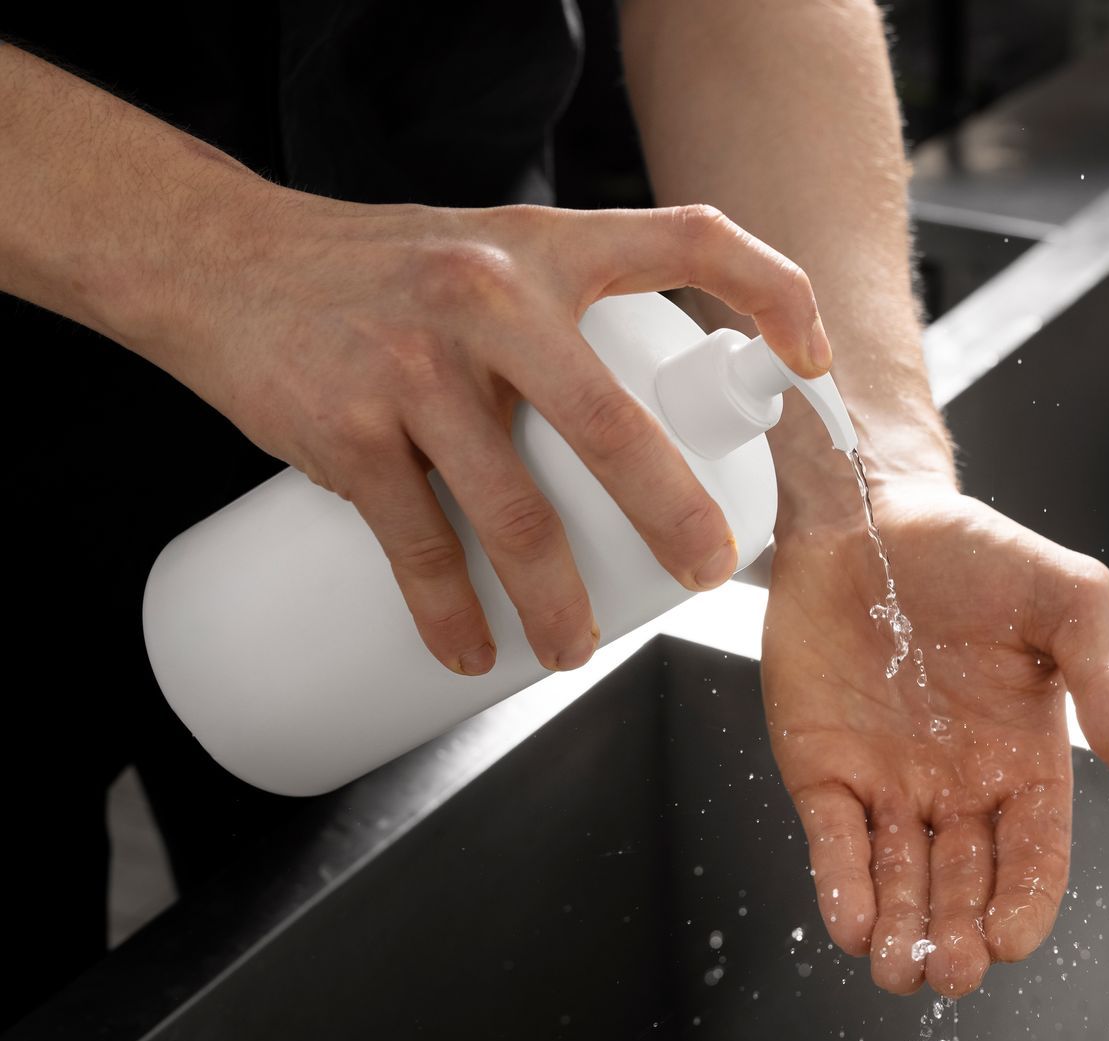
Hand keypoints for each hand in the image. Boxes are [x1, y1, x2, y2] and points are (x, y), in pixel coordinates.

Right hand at [151, 195, 829, 675]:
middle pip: (612, 422)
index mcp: (545, 248)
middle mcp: (489, 296)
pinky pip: (415, 544)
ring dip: (554, 602)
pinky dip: (448, 613)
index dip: (771, 291)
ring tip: (576, 653)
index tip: (809, 361)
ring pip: (513, 511)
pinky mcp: (343, 430)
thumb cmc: (383, 277)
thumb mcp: (490, 257)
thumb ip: (568, 318)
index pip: (689, 240)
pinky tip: (468, 654)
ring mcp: (414, 367)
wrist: (221, 262)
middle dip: (672, 514)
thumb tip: (662, 432)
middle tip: (705, 576)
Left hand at [762, 481, 1108, 997]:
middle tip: (951, 969)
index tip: (1011, 939)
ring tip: (900, 968)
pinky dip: (842, 887)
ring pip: (900, 879)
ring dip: (902, 929)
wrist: (869, 512)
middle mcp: (959, 783)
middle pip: (966, 883)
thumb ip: (1107, 677)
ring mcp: (889, 782)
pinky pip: (835, 844)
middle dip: (959, 934)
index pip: (1035, 851)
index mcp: (1025, 756)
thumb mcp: (1066, 597)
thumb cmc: (974, 551)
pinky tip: (851, 924)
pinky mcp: (824, 770)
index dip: (1026, 900)